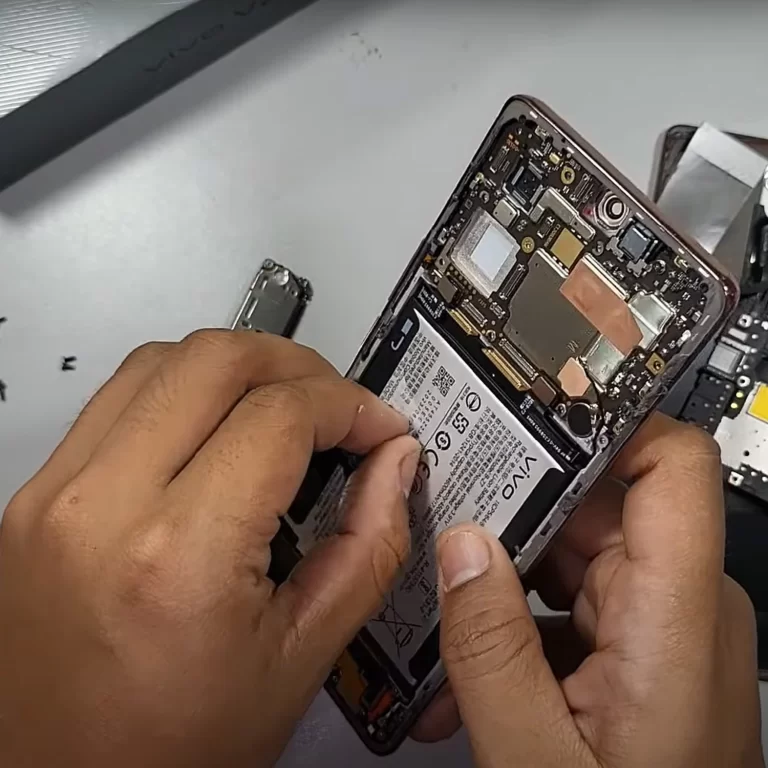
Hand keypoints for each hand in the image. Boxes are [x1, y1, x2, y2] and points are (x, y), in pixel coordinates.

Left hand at [0, 331, 419, 767]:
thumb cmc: (168, 753)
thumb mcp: (302, 656)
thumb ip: (369, 546)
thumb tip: (395, 464)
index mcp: (179, 556)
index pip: (280, 415)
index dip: (350, 406)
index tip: (379, 427)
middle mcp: (100, 508)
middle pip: (216, 359)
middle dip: (298, 365)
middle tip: (337, 405)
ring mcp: (54, 496)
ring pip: (159, 361)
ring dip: (237, 368)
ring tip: (282, 410)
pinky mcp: (34, 497)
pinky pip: (117, 401)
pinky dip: (182, 392)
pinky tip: (217, 431)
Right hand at [414, 415, 763, 766]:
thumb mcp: (538, 760)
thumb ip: (490, 650)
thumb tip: (461, 545)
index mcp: (677, 615)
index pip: (670, 464)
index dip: (608, 420)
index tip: (529, 404)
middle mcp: (678, 604)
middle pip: (595, 502)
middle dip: (513, 504)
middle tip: (440, 501)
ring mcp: (656, 626)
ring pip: (571, 555)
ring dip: (501, 577)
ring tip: (438, 604)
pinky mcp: (634, 648)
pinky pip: (568, 604)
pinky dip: (516, 621)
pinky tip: (466, 666)